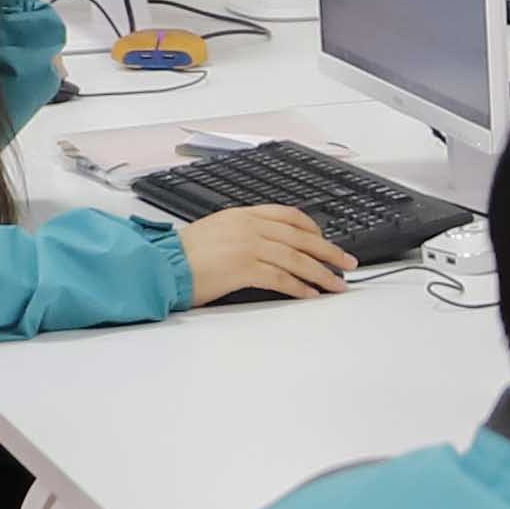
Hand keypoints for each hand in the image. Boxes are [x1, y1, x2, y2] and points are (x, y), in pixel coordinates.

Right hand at [179, 206, 350, 306]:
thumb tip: (271, 245)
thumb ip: (245, 231)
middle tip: (347, 262)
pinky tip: (311, 294)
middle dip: (329, 251)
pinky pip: (281, 278)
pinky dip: (300, 287)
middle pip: (301, 238)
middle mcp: (249, 227)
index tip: (325, 240)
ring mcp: (248, 247)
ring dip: (322, 273)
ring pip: (297, 259)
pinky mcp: (244, 269)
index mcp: (243, 214)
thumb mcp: (217, 229)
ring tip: (337, 284)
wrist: (161, 265)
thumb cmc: (182, 254)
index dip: (313, 229)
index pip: (289, 215)